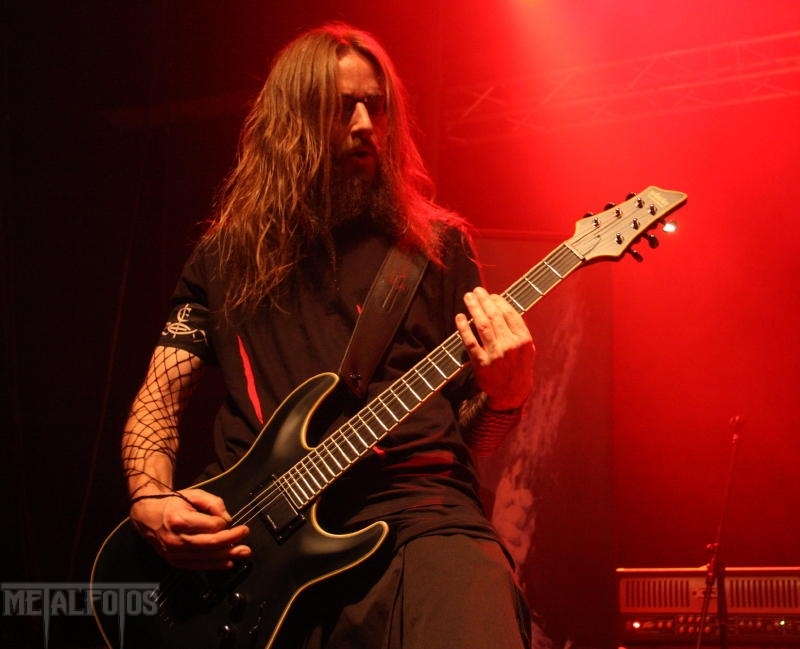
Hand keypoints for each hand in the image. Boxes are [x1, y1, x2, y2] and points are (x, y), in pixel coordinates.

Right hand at [129, 488, 250, 570]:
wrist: (147, 515)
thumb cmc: (172, 503)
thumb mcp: (193, 495)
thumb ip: (213, 503)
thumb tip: (227, 520)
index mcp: (179, 520)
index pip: (210, 526)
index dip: (223, 522)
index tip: (227, 518)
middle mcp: (175, 539)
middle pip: (210, 544)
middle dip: (231, 540)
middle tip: (245, 535)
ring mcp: (174, 553)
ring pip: (206, 557)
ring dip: (227, 555)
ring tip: (244, 552)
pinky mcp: (175, 561)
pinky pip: (198, 566)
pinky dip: (215, 565)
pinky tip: (228, 562)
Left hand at [455, 287, 534, 409]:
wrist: (511, 393)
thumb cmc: (519, 367)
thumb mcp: (527, 349)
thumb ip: (518, 330)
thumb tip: (502, 306)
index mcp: (523, 340)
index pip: (509, 314)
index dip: (499, 301)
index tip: (491, 295)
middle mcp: (510, 346)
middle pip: (494, 316)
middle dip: (484, 300)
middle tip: (476, 291)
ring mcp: (495, 355)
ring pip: (482, 325)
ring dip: (474, 308)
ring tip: (468, 297)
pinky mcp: (481, 363)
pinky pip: (470, 342)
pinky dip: (463, 328)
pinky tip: (460, 317)